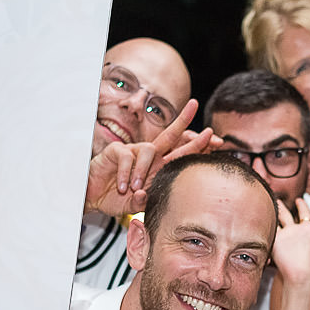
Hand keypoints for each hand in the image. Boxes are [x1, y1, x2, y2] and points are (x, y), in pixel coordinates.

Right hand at [86, 99, 200, 217]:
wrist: (93, 197)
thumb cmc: (116, 198)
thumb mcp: (136, 204)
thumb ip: (145, 200)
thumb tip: (146, 194)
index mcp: (159, 167)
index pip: (181, 153)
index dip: (197, 147)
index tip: (216, 140)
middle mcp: (149, 156)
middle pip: (170, 135)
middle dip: (184, 121)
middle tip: (195, 105)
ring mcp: (133, 151)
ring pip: (149, 149)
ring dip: (144, 170)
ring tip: (136, 188)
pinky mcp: (116, 151)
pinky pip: (127, 156)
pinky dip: (126, 173)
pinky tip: (123, 186)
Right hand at [271, 199, 309, 287]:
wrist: (303, 279)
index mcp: (309, 231)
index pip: (304, 214)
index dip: (302, 205)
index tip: (300, 199)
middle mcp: (295, 233)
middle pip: (286, 215)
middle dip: (282, 207)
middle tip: (277, 198)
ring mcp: (284, 238)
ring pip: (276, 221)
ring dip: (272, 212)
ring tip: (266, 202)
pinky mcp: (274, 243)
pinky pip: (268, 230)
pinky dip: (265, 222)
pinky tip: (262, 213)